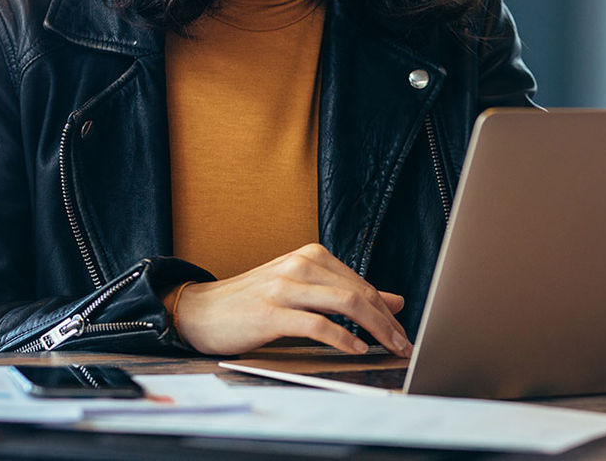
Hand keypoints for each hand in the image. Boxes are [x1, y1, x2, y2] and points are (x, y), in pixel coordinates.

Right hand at [171, 243, 411, 357]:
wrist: (200, 310)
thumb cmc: (253, 302)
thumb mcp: (303, 290)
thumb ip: (345, 293)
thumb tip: (394, 301)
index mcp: (311, 256)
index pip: (362, 284)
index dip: (387, 311)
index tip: (403, 332)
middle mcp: (301, 264)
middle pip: (359, 292)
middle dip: (388, 322)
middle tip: (404, 344)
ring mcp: (285, 286)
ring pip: (345, 304)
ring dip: (375, 329)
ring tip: (388, 348)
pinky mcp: (271, 312)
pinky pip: (317, 324)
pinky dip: (342, 338)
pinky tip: (356, 349)